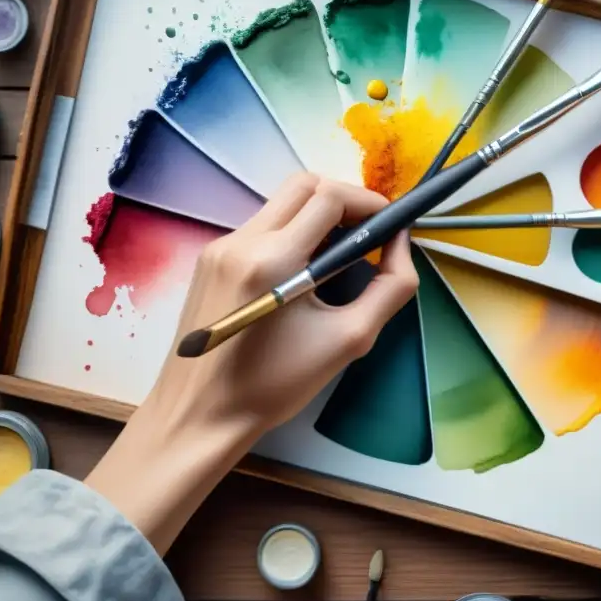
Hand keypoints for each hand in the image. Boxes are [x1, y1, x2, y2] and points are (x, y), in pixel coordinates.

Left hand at [86, 173, 417, 553]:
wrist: (199, 415)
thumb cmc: (275, 385)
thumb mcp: (349, 340)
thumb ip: (389, 287)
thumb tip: (401, 244)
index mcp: (273, 259)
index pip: (329, 196)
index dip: (368, 201)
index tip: (392, 225)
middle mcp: (242, 240)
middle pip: (303, 185)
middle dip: (344, 199)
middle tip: (369, 233)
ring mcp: (220, 246)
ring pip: (280, 204)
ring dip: (317, 216)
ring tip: (341, 256)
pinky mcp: (210, 258)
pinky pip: (261, 226)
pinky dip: (292, 234)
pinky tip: (304, 272)